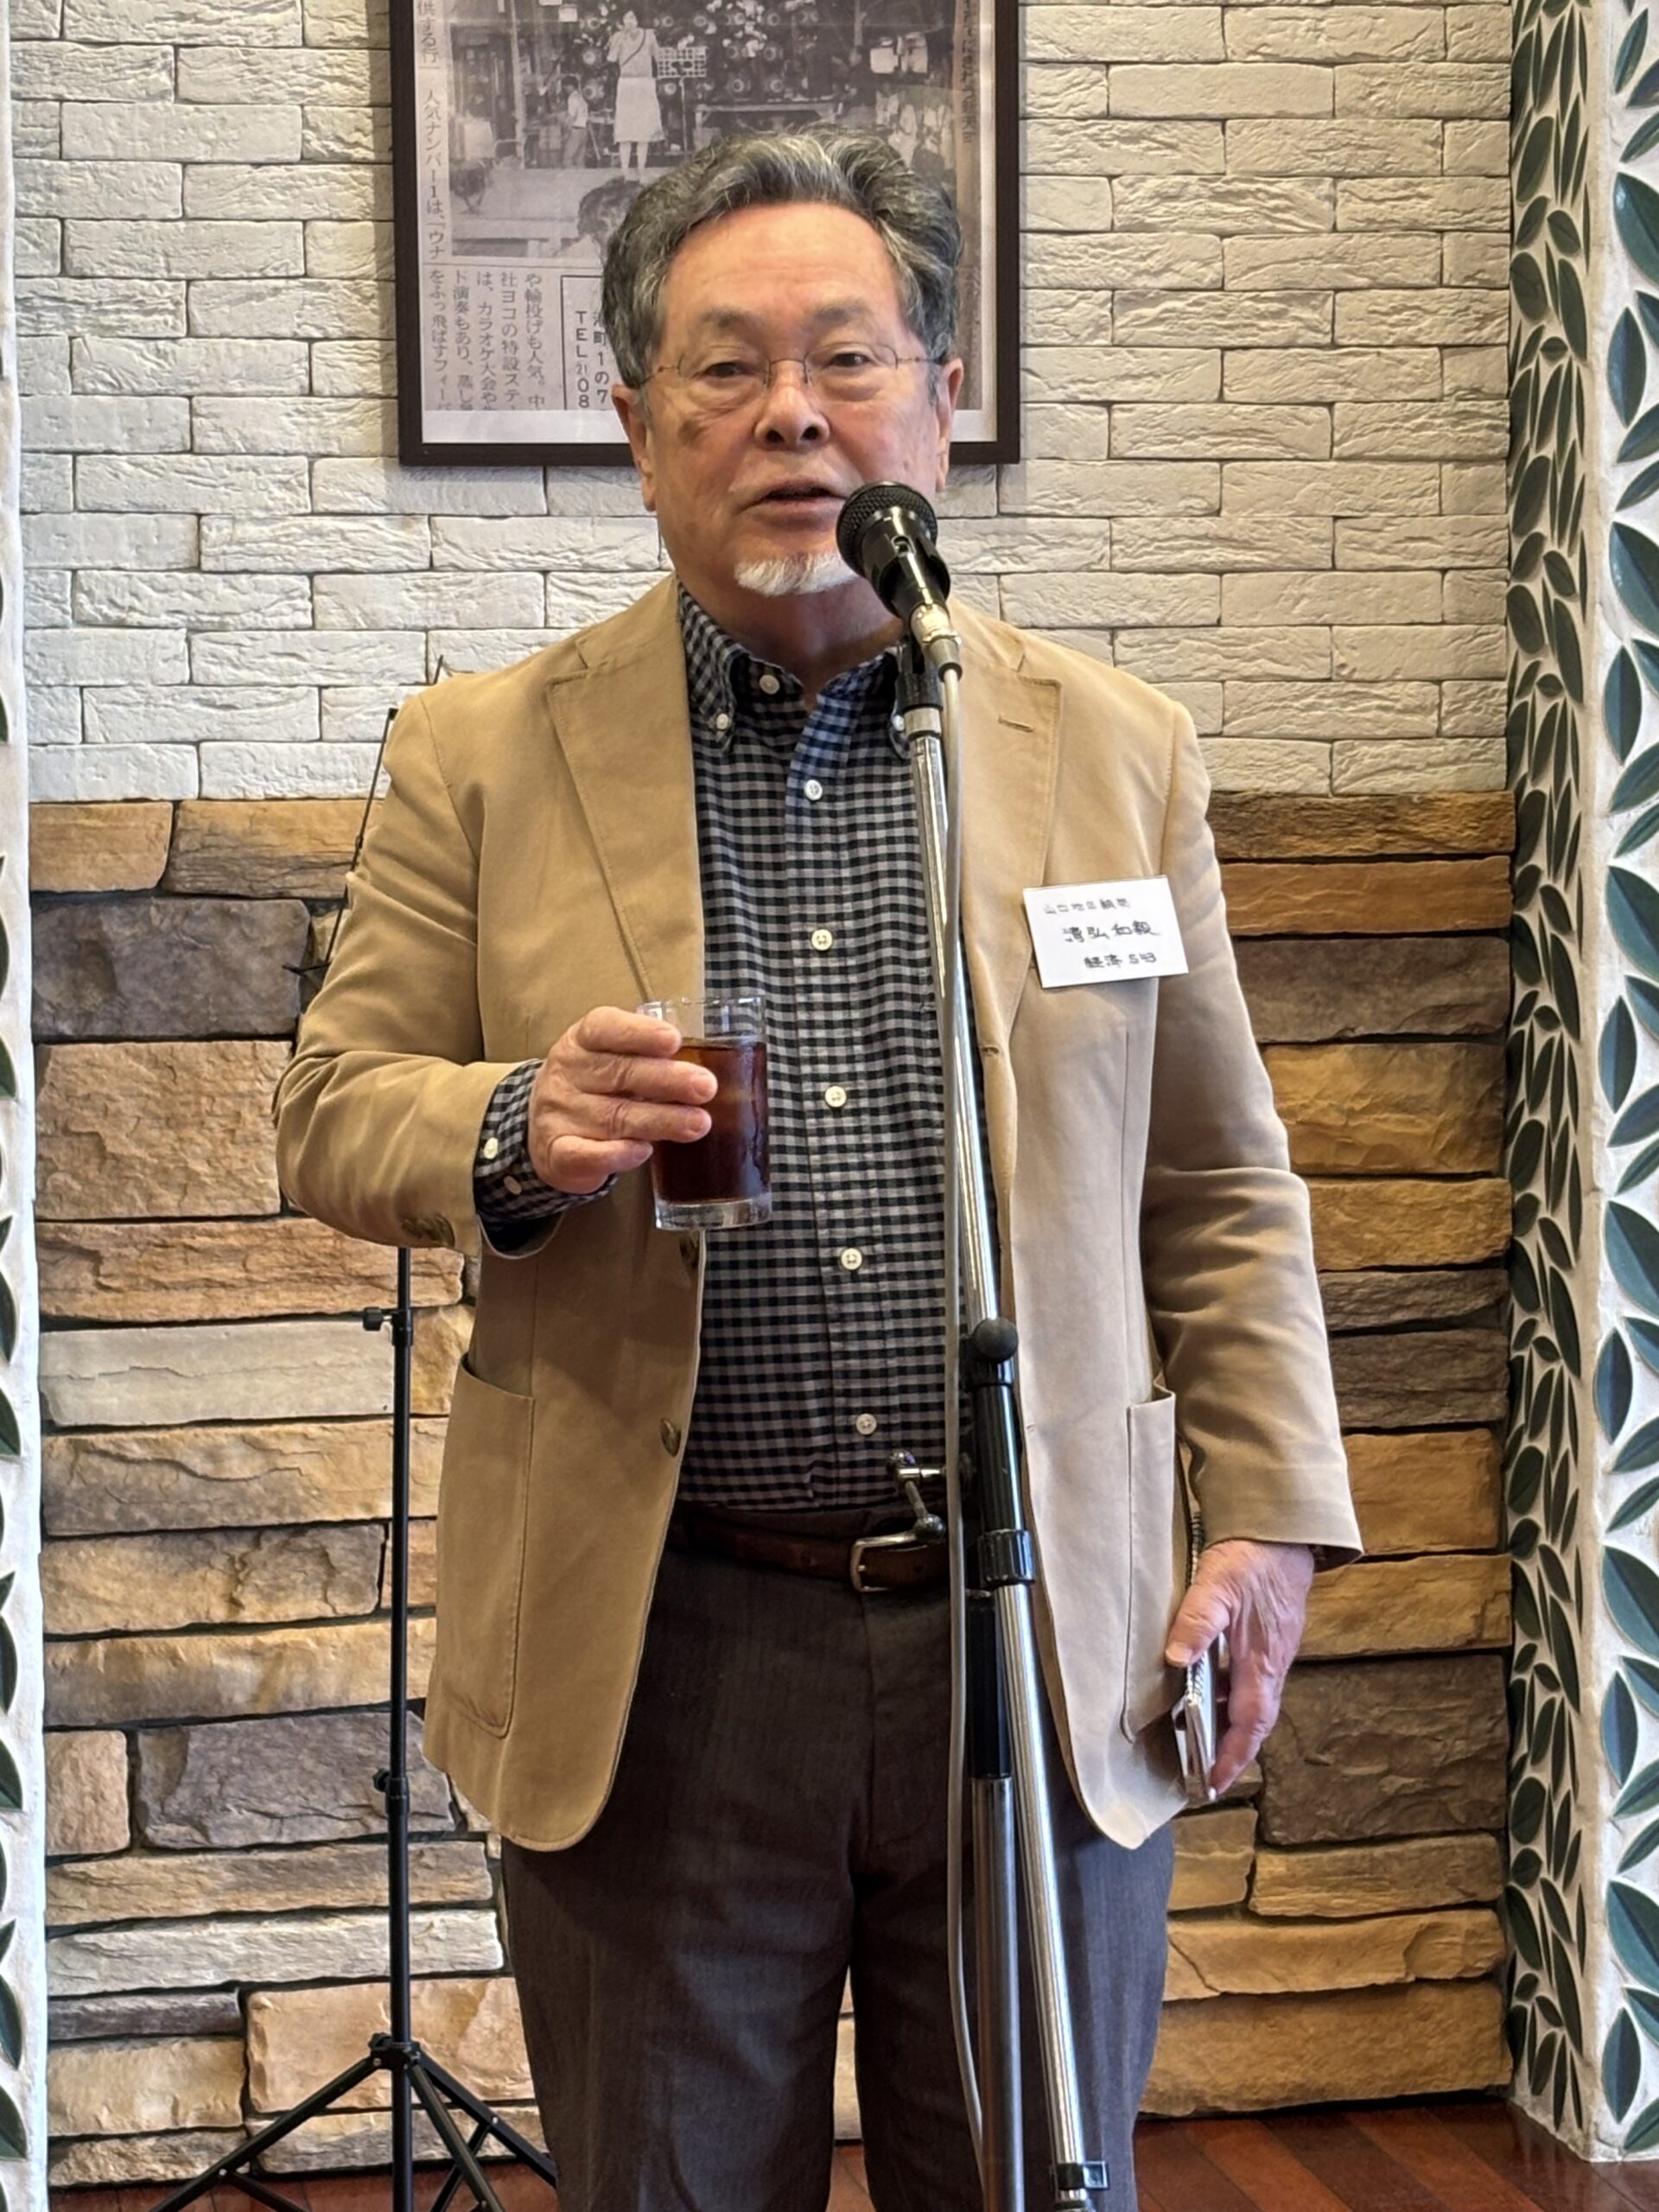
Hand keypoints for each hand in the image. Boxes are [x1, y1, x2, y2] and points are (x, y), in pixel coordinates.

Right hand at [526, 1006, 714, 1195]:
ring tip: (699, 1123)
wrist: (543, 1130)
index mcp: (581, 1041)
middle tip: (706, 1087)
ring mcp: (559, 1114)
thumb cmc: (594, 1087)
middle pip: (618, 1073)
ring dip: (660, 1121)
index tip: (674, 1040)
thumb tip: (706, 1068)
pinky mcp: (557, 1153)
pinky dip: (616, 1154)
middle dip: (667, 1080)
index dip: (639, 1033)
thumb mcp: (610, 1060)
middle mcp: (567, 1074)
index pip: (605, 1029)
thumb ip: (647, 1058)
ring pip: (613, 1116)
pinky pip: (585, 1154)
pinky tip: (644, 1152)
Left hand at [1165, 1538, 1313, 1796]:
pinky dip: (1236, 1698)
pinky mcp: (1272, 1639)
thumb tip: (1176, 1658)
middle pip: (1256, 1721)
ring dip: (1234, 1726)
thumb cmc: (1253, 1558)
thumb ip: (1197, 1621)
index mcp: (1261, 1661)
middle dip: (1234, 1751)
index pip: (1249, 1722)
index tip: (1214, 1781)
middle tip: (1209, 1775)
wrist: (1286, 1533)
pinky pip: (1256, 1682)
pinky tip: (1215, 1691)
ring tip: (1206, 1741)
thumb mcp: (1217, 1584)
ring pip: (1257, 1702)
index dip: (1232, 1755)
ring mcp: (1275, 1652)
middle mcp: (1273, 1664)